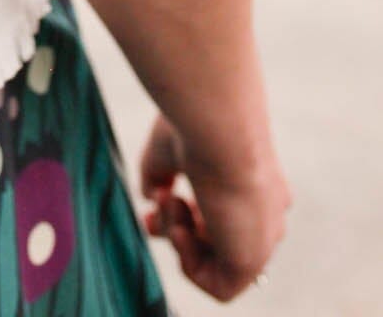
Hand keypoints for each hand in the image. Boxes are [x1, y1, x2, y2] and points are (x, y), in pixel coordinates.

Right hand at [140, 115, 290, 301]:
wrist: (219, 126)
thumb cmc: (197, 127)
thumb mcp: (170, 148)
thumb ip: (159, 173)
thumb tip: (149, 194)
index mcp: (253, 183)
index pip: (220, 212)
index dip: (183, 210)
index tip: (155, 195)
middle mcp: (263, 213)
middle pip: (217, 239)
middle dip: (175, 228)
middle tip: (149, 217)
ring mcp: (261, 238)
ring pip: (216, 261)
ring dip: (179, 237)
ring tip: (171, 203)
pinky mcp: (252, 260)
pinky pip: (221, 287)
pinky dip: (190, 264)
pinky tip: (181, 230)